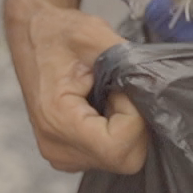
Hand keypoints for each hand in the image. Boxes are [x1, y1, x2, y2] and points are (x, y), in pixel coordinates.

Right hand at [6, 4, 148, 173]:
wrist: (34, 36)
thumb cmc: (60, 33)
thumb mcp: (94, 34)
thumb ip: (128, 63)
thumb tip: (158, 89)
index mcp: (57, 118)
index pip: (118, 146)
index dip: (133, 116)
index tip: (122, 87)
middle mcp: (56, 146)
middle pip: (123, 158)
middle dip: (133, 123)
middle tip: (117, 90)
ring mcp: (61, 156)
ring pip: (120, 159)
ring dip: (125, 127)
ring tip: (106, 95)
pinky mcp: (68, 155)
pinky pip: (109, 155)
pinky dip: (115, 132)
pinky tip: (101, 108)